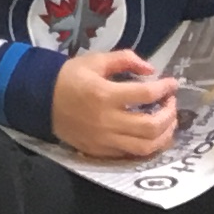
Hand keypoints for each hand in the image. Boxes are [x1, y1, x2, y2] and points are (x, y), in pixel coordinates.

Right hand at [52, 49, 179, 161]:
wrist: (40, 99)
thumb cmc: (69, 77)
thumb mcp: (95, 60)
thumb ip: (125, 60)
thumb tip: (151, 70)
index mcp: (105, 94)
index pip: (146, 94)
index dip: (165, 89)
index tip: (172, 84)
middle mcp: (107, 120)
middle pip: (151, 126)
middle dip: (169, 115)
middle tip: (171, 104)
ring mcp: (104, 140)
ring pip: (145, 146)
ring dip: (164, 135)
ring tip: (168, 123)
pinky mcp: (100, 151)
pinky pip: (131, 154)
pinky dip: (147, 146)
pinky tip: (152, 136)